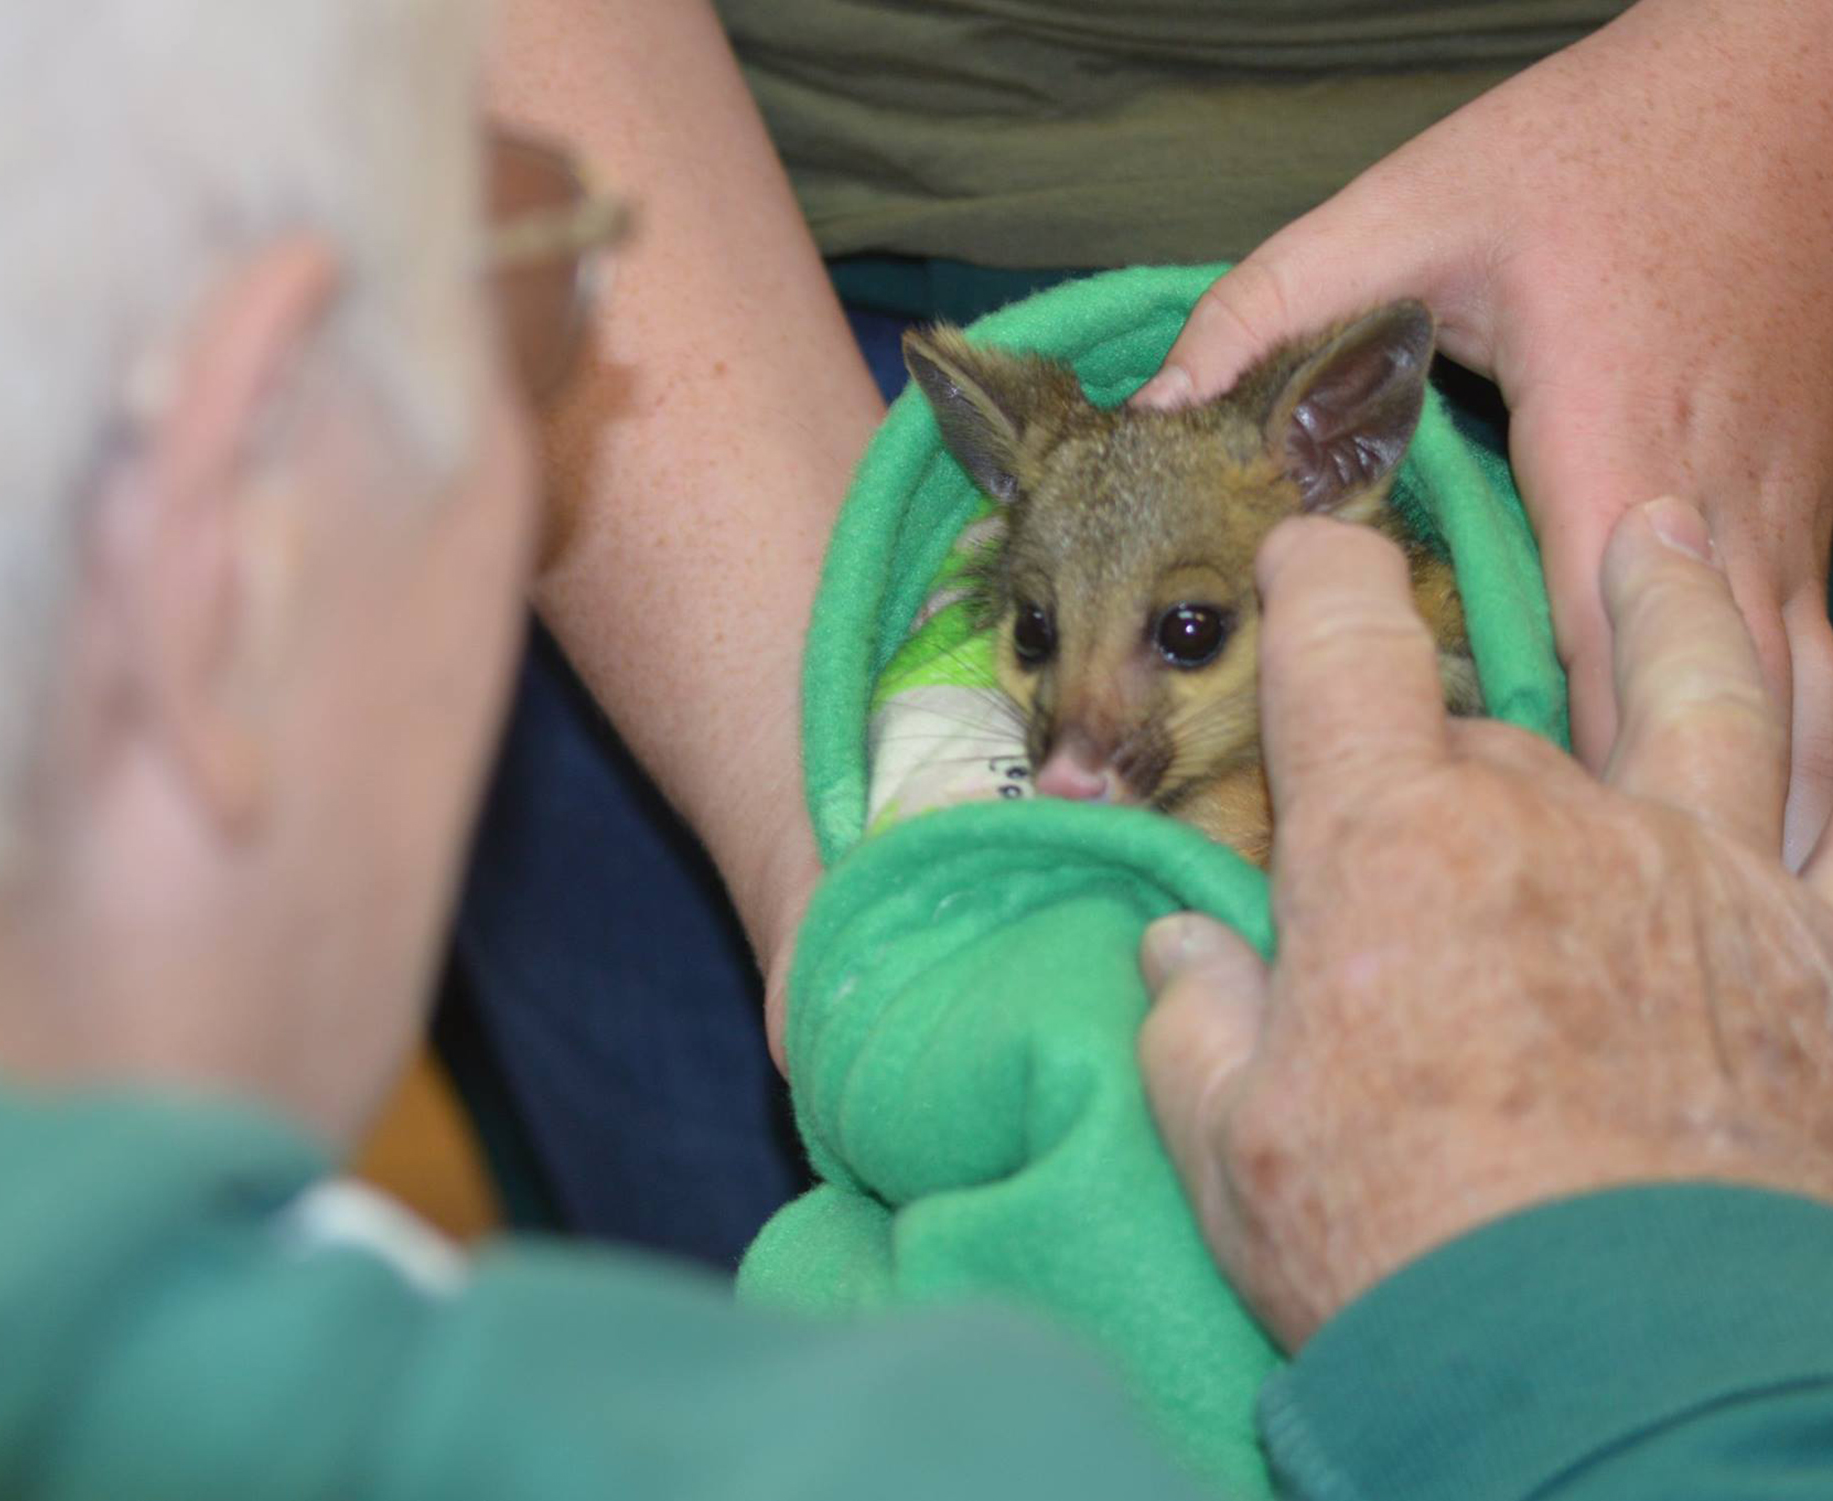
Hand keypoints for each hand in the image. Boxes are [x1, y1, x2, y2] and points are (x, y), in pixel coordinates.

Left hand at [1134, 0, 1832, 866]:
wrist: (1801, 74)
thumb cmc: (1610, 140)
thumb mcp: (1419, 206)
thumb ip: (1273, 307)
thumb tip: (1153, 413)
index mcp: (1614, 442)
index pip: (1592, 642)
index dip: (1553, 770)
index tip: (1496, 876)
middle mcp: (1715, 499)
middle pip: (1717, 704)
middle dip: (1658, 827)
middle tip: (1585, 955)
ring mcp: (1786, 508)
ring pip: (1805, 698)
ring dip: (1765, 813)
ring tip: (1702, 938)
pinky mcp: (1809, 501)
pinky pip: (1820, 657)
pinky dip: (1809, 751)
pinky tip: (1784, 838)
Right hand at [1138, 499, 1832, 1351]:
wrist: (1632, 1364)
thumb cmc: (1402, 1244)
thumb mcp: (1236, 1145)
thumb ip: (1197, 1022)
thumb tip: (1182, 950)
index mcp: (1391, 842)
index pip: (1343, 643)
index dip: (1318, 575)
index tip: (1307, 551)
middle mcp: (1552, 817)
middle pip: (1491, 723)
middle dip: (1442, 748)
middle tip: (1417, 814)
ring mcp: (1701, 874)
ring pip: (1695, 697)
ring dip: (1674, 614)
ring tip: (1671, 544)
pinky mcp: (1812, 956)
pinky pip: (1815, 822)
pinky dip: (1807, 771)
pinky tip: (1807, 754)